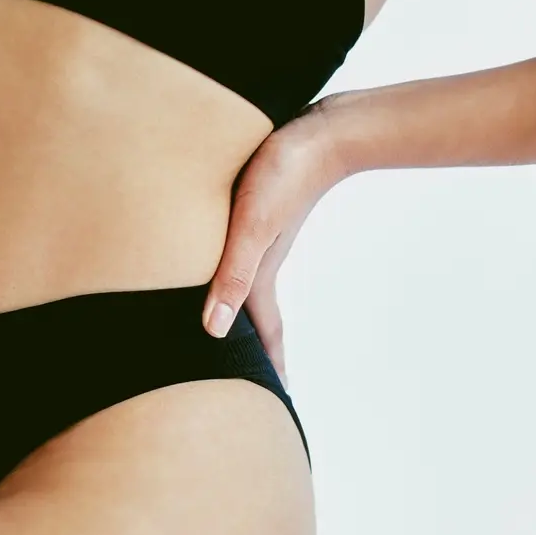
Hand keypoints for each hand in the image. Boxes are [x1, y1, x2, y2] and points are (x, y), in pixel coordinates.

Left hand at [202, 98, 347, 381]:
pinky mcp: (261, 213)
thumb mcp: (252, 226)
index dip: (265, 369)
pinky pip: (244, 259)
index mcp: (257, 273)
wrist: (323, 129)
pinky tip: (224, 266)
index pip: (262, 334)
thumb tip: (213, 331)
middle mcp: (259, 260)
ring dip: (245, 316)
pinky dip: (236, 277)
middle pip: (256, 318)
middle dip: (254, 352)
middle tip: (249, 384)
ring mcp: (262, 238)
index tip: (273, 404)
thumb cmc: (283, 173)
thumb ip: (232, 275)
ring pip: (248, 289)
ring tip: (233, 335)